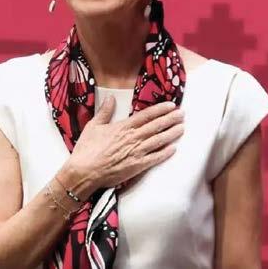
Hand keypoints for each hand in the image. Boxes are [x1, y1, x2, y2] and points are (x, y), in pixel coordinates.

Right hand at [57, 96, 184, 199]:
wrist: (84, 171)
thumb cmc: (87, 148)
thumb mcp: (93, 126)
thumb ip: (105, 111)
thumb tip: (110, 97)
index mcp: (123, 127)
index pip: (146, 115)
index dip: (160, 109)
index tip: (171, 105)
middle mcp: (133, 138)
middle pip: (156, 126)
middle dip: (170, 119)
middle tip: (183, 114)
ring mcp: (136, 153)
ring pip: (159, 141)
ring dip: (171, 133)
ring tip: (182, 128)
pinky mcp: (137, 167)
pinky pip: (155, 159)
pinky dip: (165, 153)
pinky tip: (173, 149)